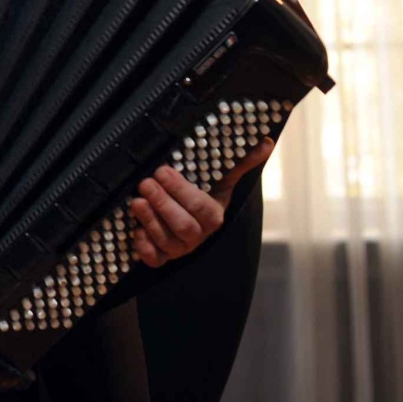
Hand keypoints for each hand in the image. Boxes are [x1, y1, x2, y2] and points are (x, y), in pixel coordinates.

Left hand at [130, 137, 274, 267]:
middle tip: (145, 183)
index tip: (162, 171)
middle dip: (162, 203)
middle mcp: (198, 235)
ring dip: (150, 220)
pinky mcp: (161, 257)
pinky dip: (144, 247)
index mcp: (213, 216)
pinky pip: (153, 259)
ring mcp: (179, 248)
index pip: (201, 208)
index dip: (180, 190)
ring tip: (136, 201)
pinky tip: (136, 231)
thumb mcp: (219, 177)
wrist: (183, 217)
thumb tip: (266, 142)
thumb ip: (239, 161)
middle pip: (183, 225)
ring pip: (166, 241)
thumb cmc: (202, 194)